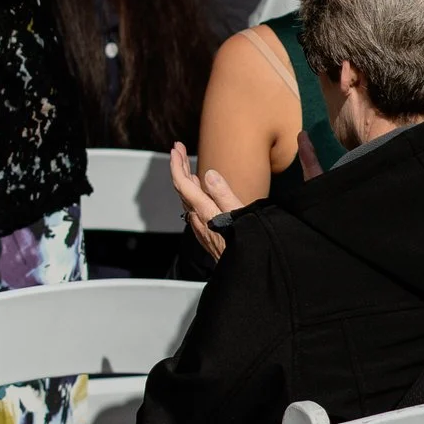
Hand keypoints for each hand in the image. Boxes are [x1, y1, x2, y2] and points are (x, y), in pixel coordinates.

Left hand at [171, 140, 241, 262]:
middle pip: (182, 190)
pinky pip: (194, 211)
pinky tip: (199, 195)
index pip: (182, 184)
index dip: (176, 164)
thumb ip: (223, 195)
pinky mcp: (208, 236)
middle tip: (178, 150)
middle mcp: (198, 221)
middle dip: (179, 167)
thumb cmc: (247, 247)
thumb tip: (209, 174)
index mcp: (204, 212)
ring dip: (186, 181)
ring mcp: (201, 229)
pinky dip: (193, 195)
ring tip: (186, 168)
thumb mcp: (240, 216)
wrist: (246, 275)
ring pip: (187, 201)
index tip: (176, 148)